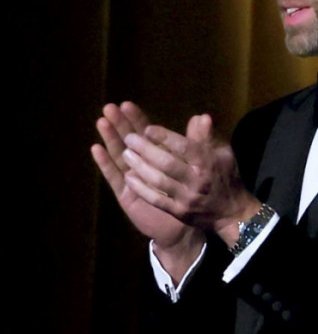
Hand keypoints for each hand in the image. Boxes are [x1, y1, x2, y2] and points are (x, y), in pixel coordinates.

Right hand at [92, 101, 198, 249]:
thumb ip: (198, 143)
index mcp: (158, 155)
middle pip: (129, 140)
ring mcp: (132, 178)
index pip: (145, 133)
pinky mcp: (126, 194)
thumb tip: (203, 117)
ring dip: (110, 139)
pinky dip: (106, 163)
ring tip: (102, 122)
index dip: (137, 119)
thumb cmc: (191, 196)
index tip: (127, 104)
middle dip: (120, 124)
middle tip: (110, 107)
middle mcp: (143, 164)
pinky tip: (96, 149)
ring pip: (119, 155)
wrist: (184, 228)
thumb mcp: (199, 167)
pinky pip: (115, 177)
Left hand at [116, 112, 258, 246]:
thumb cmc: (225, 178)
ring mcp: (187, 198)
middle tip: (128, 138)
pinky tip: (128, 177)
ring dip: (139, 166)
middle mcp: (197, 180)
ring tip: (125, 154)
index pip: (184, 147)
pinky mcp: (179, 213)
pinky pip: (156, 200)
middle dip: (145, 149)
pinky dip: (140, 188)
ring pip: (158, 181)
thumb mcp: (223, 154)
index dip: (163, 137)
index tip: (147, 129)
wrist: (232, 213)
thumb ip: (208, 136)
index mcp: (208, 163)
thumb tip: (200, 117)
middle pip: (167, 163)